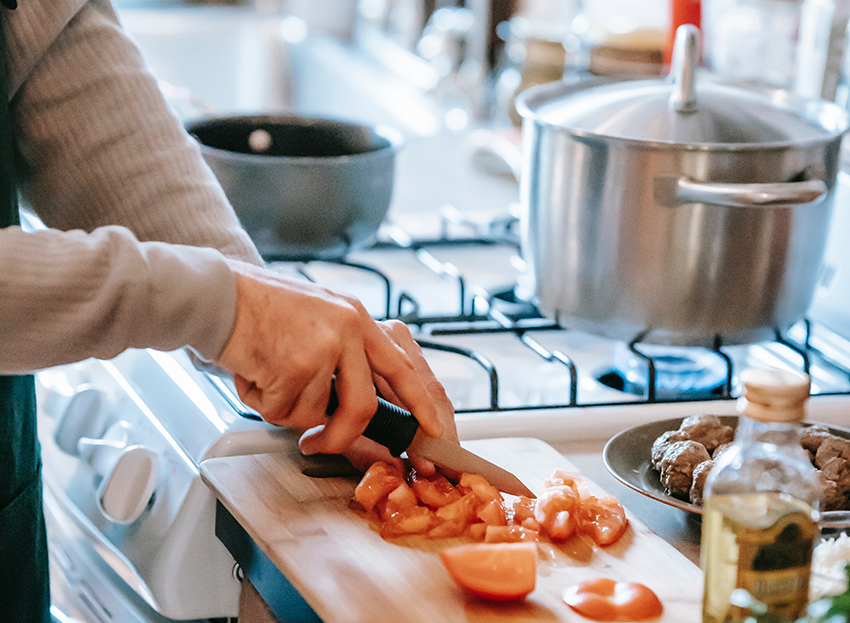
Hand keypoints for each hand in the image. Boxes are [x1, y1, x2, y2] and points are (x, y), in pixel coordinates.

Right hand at [216, 260, 453, 460]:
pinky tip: (251, 373)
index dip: (421, 404)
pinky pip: (283, 411)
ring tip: (265, 376)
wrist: (216, 292)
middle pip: (364, 408)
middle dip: (340, 437)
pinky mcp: (294, 365)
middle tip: (317, 444)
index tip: (434, 432)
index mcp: (358, 319)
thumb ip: (344, 354)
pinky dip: (261, 403)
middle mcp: (348, 330)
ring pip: (314, 415)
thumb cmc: (260, 309)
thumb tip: (355, 406)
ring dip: (283, 408)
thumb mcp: (319, 317)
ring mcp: (323, 347)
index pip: (402, 368)